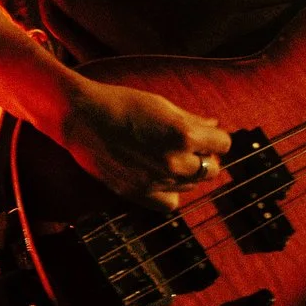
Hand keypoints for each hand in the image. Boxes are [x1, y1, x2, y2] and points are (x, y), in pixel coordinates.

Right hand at [56, 79, 232, 212]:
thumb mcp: (162, 105)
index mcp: (183, 134)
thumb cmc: (122, 103)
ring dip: (188, 173)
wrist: (82, 118)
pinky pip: (171, 202)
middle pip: (211, 169)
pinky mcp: (139, 193)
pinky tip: (161, 177)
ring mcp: (157, 180)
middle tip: (191, 148)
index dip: (216, 137)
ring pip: (192, 185)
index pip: (223, 143)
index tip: (207, 134)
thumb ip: (192, 119)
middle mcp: (174, 161)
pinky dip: (171, 192)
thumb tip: (213, 125)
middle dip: (206, 157)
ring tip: (169, 157)